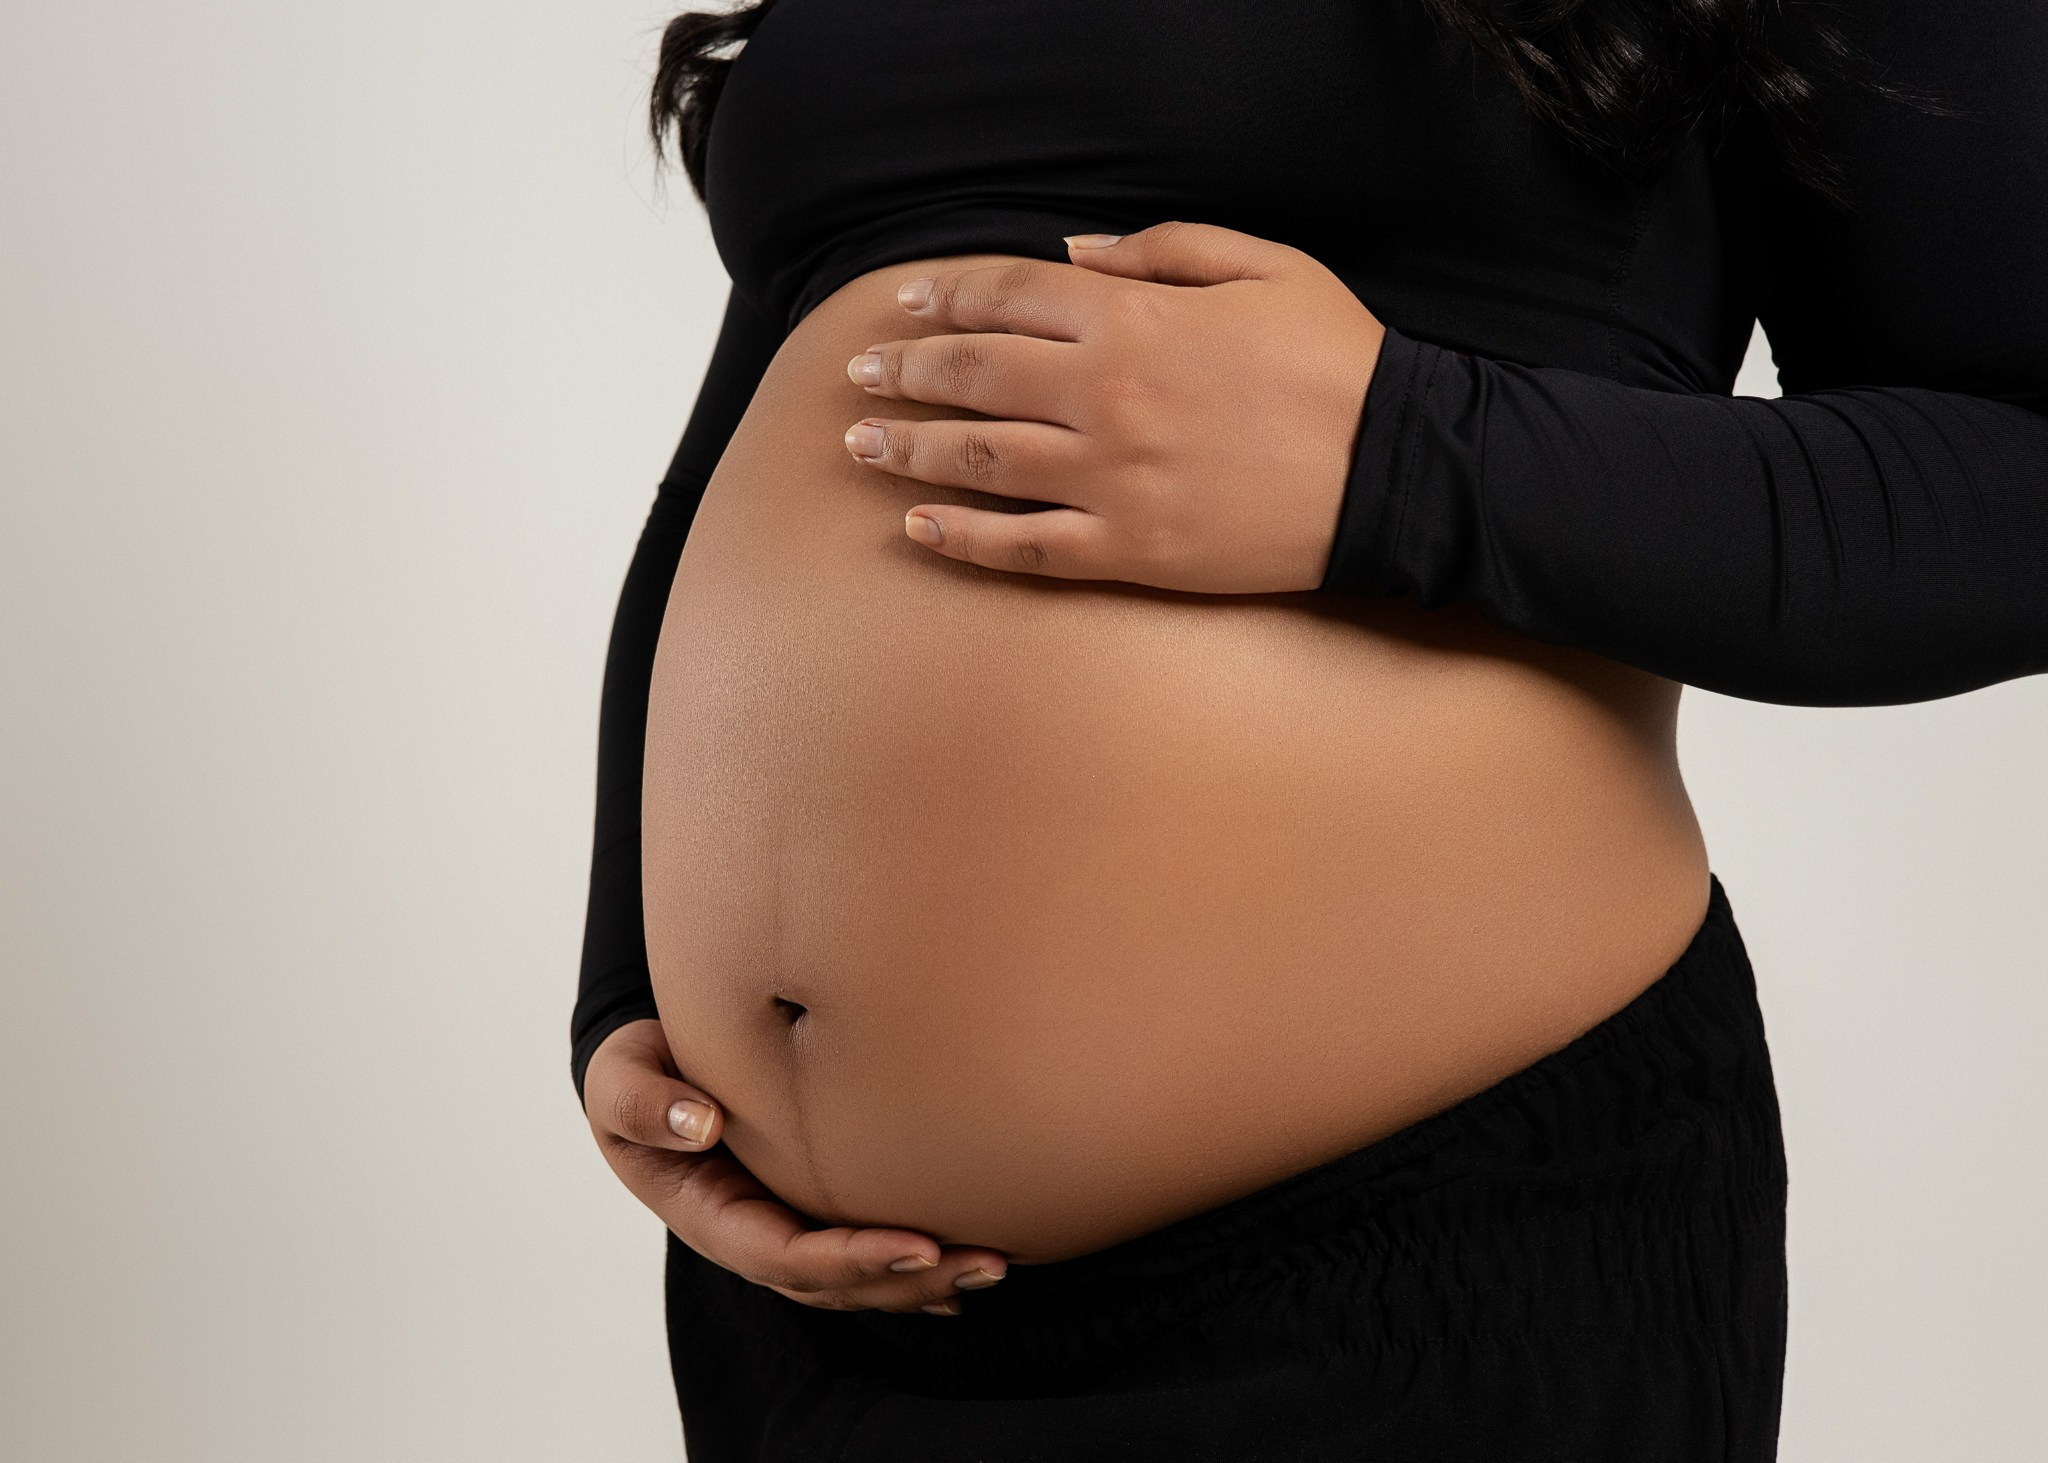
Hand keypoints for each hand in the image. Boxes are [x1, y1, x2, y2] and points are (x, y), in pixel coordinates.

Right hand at [583, 1020, 1008, 1315]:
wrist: (650, 1072)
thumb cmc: (636, 1074)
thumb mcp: (618, 1079)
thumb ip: (643, 1102)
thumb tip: (702, 1122)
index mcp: (712, 1214)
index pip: (786, 1255)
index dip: (850, 1259)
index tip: (915, 1245)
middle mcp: (754, 1235)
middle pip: (837, 1282)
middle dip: (909, 1280)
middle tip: (983, 1264)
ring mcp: (784, 1227)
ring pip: (860, 1276)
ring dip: (928, 1279)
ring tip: (994, 1265)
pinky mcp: (810, 1209)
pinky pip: (866, 1252)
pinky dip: (916, 1268)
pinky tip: (968, 1270)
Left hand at [842, 221, 1386, 594]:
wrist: (1398, 467)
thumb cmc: (1337, 360)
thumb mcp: (1263, 266)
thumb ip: (1160, 250)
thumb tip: (1071, 254)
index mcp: (1132, 320)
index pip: (1006, 299)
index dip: (944, 300)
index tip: (903, 307)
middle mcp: (1103, 397)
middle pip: (972, 376)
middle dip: (903, 371)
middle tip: (858, 374)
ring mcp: (1109, 479)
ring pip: (979, 461)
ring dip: (908, 451)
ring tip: (858, 447)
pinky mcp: (1130, 550)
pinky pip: (1025, 548)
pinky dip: (964, 541)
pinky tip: (919, 532)